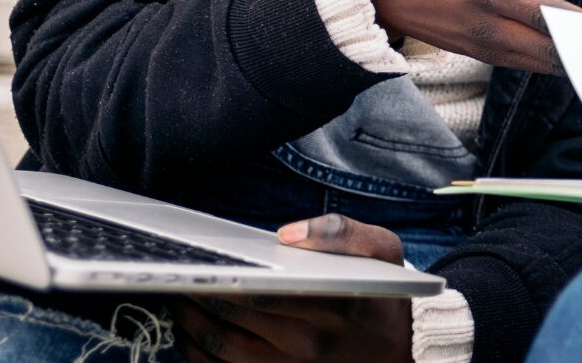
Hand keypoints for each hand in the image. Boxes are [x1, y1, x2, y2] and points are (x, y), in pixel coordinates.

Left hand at [171, 215, 410, 361]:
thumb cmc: (386, 295)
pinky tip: (190, 333)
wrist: (403, 349)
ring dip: (188, 325)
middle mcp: (306, 344)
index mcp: (330, 305)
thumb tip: (286, 234)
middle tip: (178, 277)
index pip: (256, 292)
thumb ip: (340, 230)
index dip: (217, 278)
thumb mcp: (383, 248)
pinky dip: (197, 354)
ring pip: (218, 349)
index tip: (195, 264)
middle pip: (229, 320)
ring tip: (179, 302)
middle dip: (195, 297)